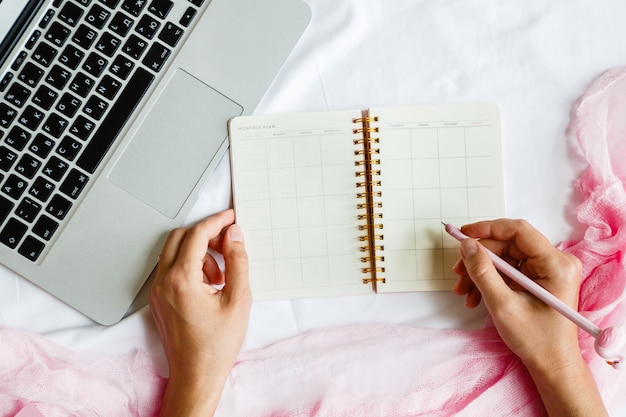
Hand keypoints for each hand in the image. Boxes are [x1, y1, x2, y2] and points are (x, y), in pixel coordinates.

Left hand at [149, 209, 251, 415]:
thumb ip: (238, 262)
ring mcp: (158, 291)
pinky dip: (191, 267)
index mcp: (182, 280)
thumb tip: (234, 236)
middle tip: (228, 244)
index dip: (217, 221)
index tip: (231, 218)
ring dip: (199, 253)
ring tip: (221, 277)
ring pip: (175, 252)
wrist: (196, 375)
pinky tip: (210, 286)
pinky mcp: (159, 299)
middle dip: (206, 235)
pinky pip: (172, 269)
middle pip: (181, 237)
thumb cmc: (216, 346)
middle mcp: (164, 282)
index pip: (197, 234)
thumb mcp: (239, 300)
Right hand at [452, 219, 607, 416]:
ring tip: (465, 291)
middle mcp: (555, 262)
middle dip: (480, 257)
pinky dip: (490, 279)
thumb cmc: (536, 340)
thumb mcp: (503, 306)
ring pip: (505, 257)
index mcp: (556, 264)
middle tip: (458, 271)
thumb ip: (483, 272)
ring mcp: (547, 269)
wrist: (551, 364)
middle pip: (508, 244)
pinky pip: (508, 269)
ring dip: (481, 271)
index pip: (518, 231)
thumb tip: (467, 246)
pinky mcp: (538, 278)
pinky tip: (476, 295)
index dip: (487, 229)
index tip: (463, 235)